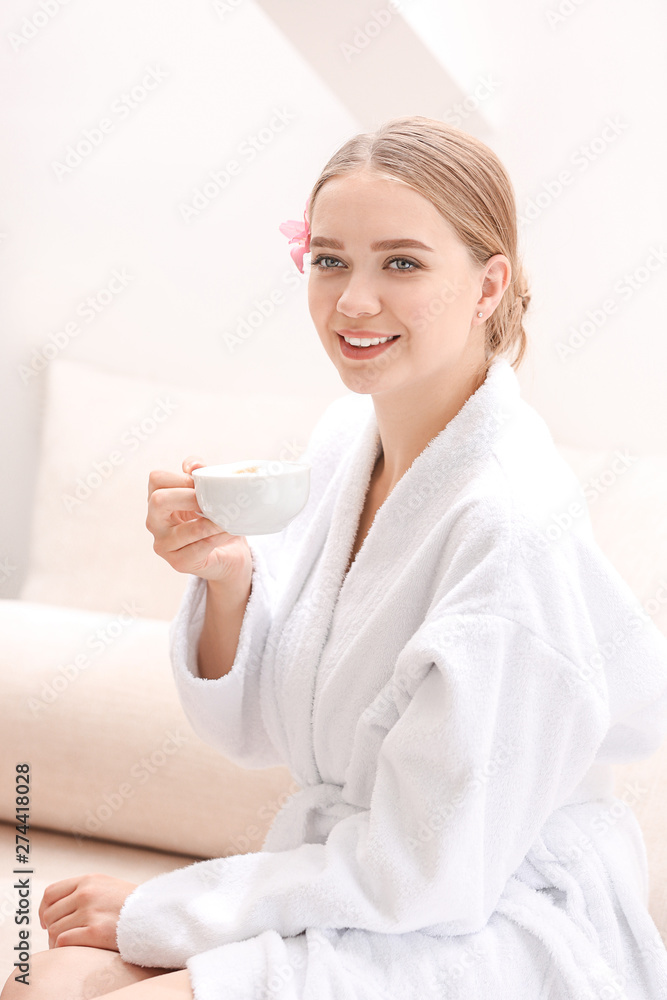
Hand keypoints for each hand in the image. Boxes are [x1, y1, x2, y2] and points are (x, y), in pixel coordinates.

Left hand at [39, 873, 137, 949]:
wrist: (155, 914)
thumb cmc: (130, 904)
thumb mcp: (107, 886)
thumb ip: (84, 890)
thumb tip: (56, 905)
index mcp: (88, 880)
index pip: (50, 894)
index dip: (43, 909)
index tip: (46, 920)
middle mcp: (86, 893)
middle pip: (50, 914)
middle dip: (50, 927)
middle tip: (59, 936)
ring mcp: (91, 912)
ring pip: (55, 929)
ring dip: (56, 940)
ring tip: (66, 945)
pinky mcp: (96, 932)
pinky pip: (63, 942)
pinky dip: (62, 948)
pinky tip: (72, 949)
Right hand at [146, 454, 252, 589]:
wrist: (228, 552)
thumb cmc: (214, 518)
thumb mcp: (208, 492)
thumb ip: (200, 474)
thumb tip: (194, 466)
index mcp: (157, 501)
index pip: (156, 479)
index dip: (181, 477)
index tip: (201, 484)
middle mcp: (154, 523)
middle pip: (159, 500)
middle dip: (189, 497)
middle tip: (209, 501)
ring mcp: (164, 545)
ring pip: (184, 530)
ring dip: (211, 522)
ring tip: (228, 516)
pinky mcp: (179, 563)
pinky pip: (199, 548)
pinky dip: (217, 537)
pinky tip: (228, 531)